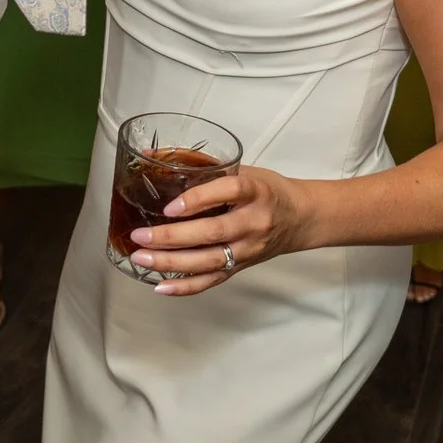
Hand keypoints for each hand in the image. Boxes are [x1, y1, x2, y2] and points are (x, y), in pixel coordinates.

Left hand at [122, 165, 313, 295]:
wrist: (301, 219)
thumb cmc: (268, 191)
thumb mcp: (243, 170)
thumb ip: (203, 167)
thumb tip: (151, 157)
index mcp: (256, 191)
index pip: (229, 192)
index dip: (198, 199)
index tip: (170, 206)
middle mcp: (254, 222)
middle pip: (212, 233)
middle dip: (172, 236)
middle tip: (140, 236)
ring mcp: (248, 248)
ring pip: (209, 261)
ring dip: (171, 262)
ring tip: (142, 257)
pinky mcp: (242, 266)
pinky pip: (212, 280)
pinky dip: (185, 286)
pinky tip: (161, 285)